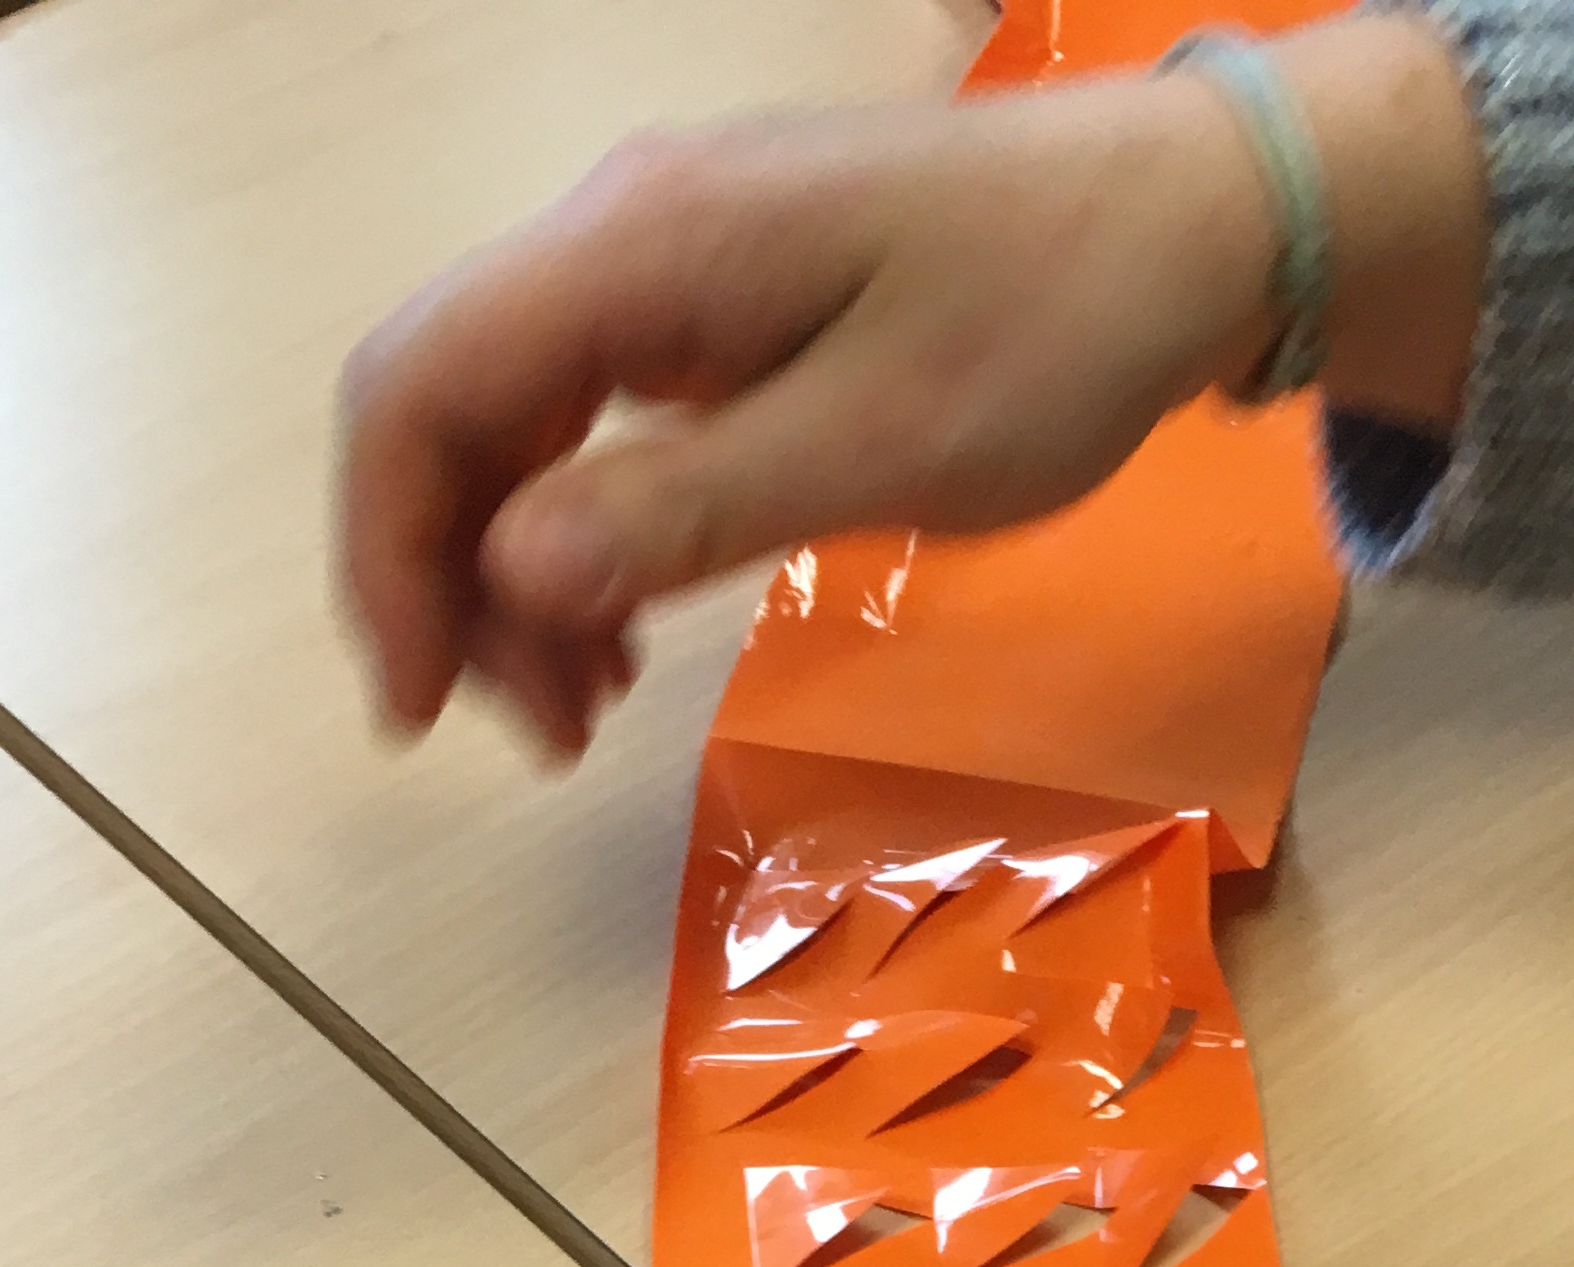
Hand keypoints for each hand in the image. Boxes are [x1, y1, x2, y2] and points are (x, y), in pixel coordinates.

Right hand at [337, 23, 1483, 761]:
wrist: (1183, 223)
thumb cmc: (1053, 327)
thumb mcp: (880, 447)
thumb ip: (685, 508)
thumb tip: (512, 575)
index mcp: (642, 250)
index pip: (424, 387)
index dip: (390, 555)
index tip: (423, 708)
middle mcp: (622, 233)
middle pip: (447, 405)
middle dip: (451, 583)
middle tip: (529, 736)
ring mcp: (666, 262)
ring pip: (513, 424)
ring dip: (516, 578)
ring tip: (580, 713)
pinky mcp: (715, 302)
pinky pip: (591, 420)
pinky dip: (582, 538)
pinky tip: (621, 635)